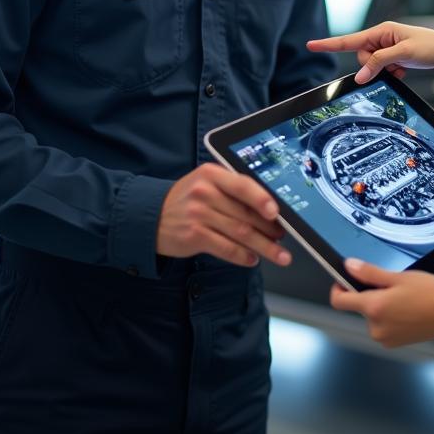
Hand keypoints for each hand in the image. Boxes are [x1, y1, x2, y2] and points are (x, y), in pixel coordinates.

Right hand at [155, 162, 290, 268]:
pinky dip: (243, 256)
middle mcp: (205, 192)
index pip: (243, 185)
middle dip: (269, 229)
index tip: (278, 213)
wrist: (150, 216)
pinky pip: (226, 248)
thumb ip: (232, 190)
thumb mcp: (206, 183)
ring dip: (263, 246)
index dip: (263, 199)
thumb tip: (269, 208)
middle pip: (246, 213)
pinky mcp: (193, 236)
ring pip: (240, 233)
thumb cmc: (187, 199)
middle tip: (283, 238)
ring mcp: (198, 214)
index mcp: (212, 174)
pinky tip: (253, 259)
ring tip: (278, 254)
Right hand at [307, 21, 433, 84]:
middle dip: (374, 66)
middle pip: (362, 58)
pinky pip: (382, 69)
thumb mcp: (403, 54)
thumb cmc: (430, 47)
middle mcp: (381, 37)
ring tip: (402, 65)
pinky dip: (391, 72)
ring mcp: (387, 47)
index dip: (328, 44)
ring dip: (385, 71)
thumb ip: (379, 63)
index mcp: (381, 31)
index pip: (349, 40)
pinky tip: (404, 69)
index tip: (311, 45)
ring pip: (372, 66)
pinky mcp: (393, 56)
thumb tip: (360, 76)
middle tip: (395, 65)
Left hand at [330, 258, 433, 347]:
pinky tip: (406, 310)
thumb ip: (369, 273)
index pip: (339, 301)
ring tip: (403, 299)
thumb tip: (349, 266)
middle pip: (358, 307)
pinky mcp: (393, 343)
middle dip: (369, 295)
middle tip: (390, 285)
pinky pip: (382, 326)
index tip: (344, 280)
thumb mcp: (398, 277)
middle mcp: (376, 327)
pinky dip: (389, 317)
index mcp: (374, 308)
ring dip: (381, 306)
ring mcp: (384, 338)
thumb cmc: (431, 295)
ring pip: (372, 316)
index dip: (338, 288)